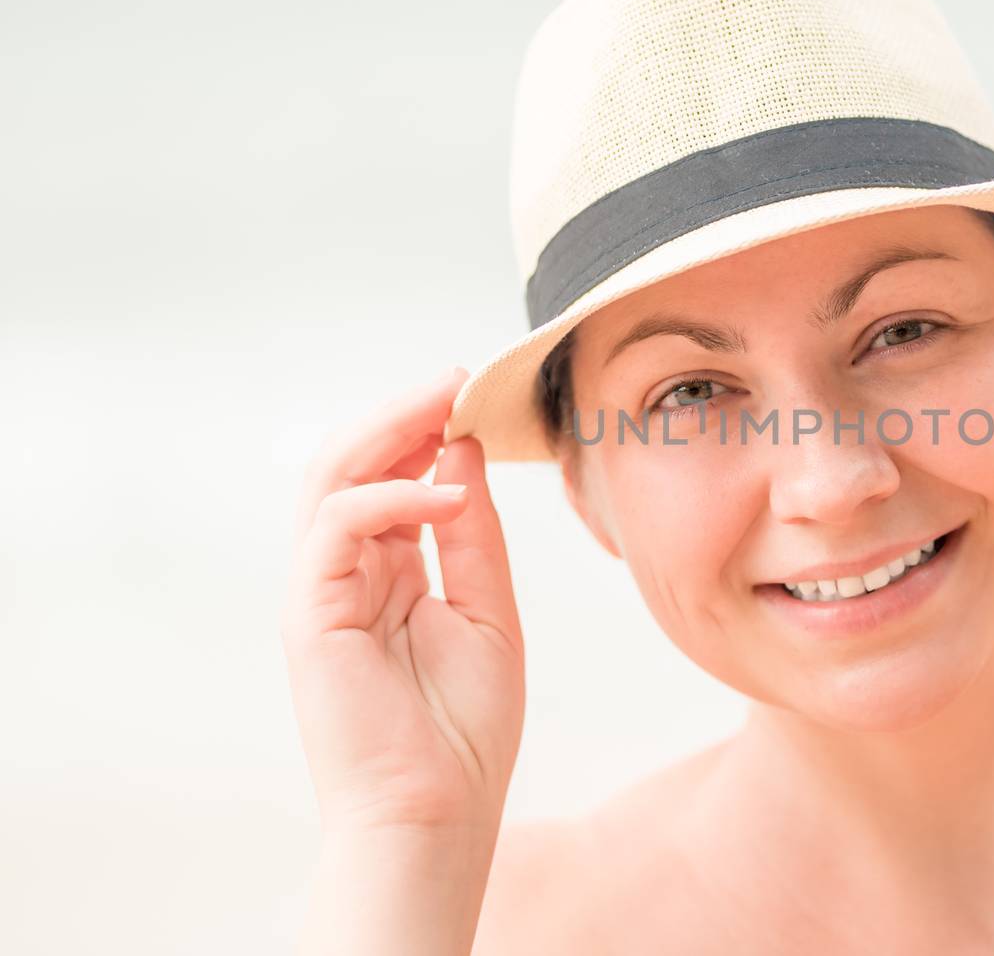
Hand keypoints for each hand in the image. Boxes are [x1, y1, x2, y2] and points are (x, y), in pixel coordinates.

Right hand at [282, 367, 524, 839]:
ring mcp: (323, 590)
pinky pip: (334, 525)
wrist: (436, 811)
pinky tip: (444, 494)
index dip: (425, 433)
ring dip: (388, 432)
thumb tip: (463, 451)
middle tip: (454, 378)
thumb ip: (473, 533)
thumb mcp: (487, 608)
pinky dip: (388, 496)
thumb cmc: (463, 728)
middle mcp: (349, 574)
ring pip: (331, 479)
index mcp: (389, 575)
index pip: (392, 480)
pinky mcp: (309, 611)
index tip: (471, 397)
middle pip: (354, 466)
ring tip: (444, 403)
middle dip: (403, 415)